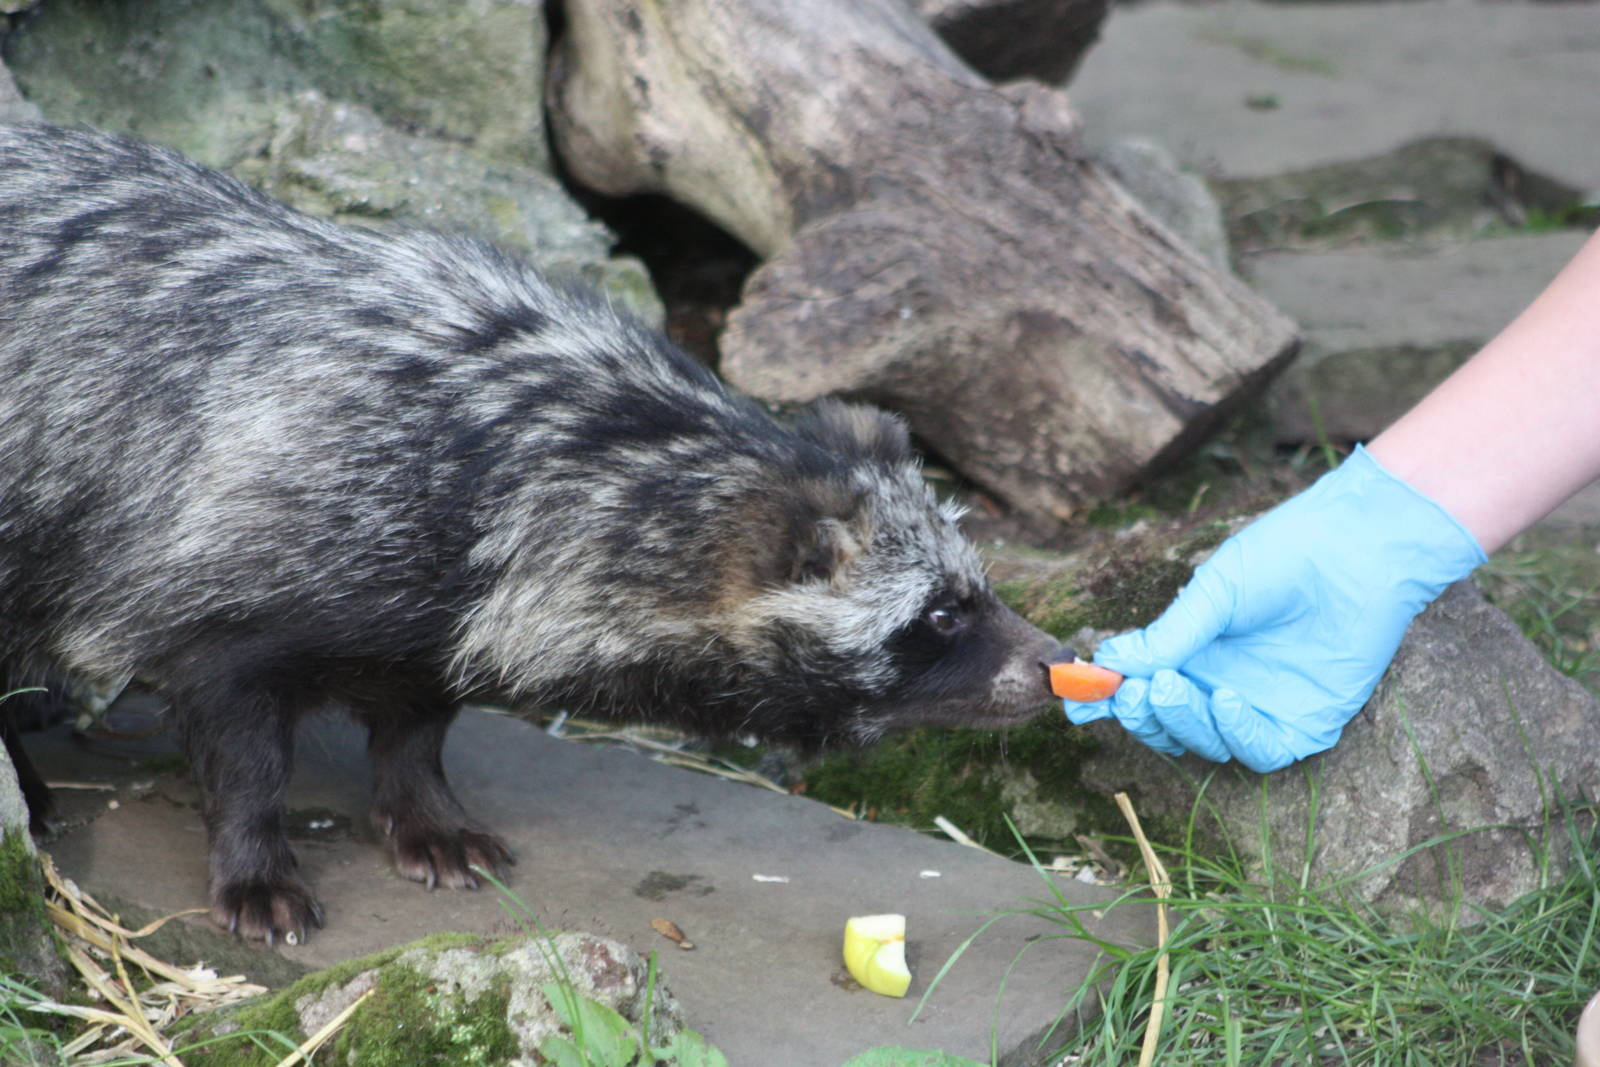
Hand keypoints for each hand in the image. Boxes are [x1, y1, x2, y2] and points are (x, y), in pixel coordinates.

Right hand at [1064, 447, 1485, 771]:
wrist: (1357, 548)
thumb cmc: (1285, 555)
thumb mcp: (1213, 593)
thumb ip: (1167, 636)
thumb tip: (1109, 666)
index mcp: (1196, 652)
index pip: (1143, 690)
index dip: (1110, 701)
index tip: (1076, 701)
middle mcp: (1223, 685)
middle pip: (1170, 726)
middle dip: (1144, 715)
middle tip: (1134, 693)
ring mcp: (1263, 707)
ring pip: (1208, 744)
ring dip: (1183, 722)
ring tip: (1174, 686)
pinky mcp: (1305, 723)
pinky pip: (1260, 751)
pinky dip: (1235, 733)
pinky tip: (1226, 700)